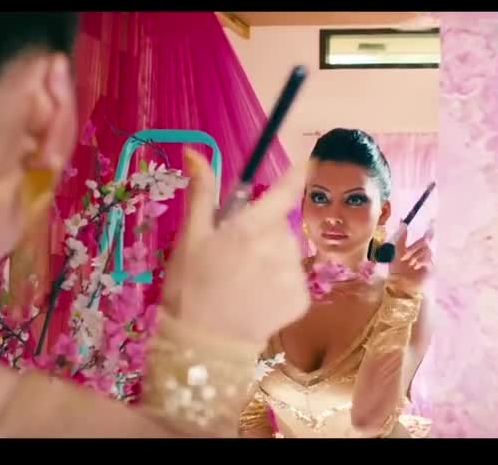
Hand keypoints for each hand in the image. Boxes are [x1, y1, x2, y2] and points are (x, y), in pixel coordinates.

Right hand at [161, 149, 309, 343]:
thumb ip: (200, 194)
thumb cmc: (190, 286)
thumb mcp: (190, 238)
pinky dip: (279, 282)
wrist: (204, 344)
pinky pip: (293, 278)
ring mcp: (294, 275)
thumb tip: (195, 152)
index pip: (284, 192)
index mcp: (251, 228)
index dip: (297, 174)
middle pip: (280, 225)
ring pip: (287, 252)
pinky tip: (256, 296)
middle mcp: (279, 247)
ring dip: (271, 257)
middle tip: (233, 254)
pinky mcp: (302, 299)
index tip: (307, 162)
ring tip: (243, 280)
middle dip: (262, 231)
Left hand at [387, 224, 433, 294]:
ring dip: (415, 255)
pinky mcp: (431, 268)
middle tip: (405, 256)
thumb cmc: (397, 268)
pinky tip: (415, 266)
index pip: (426, 236)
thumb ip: (402, 236)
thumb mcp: (397, 250)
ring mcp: (429, 260)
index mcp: (417, 248)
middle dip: (414, 248)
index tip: (432, 222)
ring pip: (426, 250)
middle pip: (425, 242)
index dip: (430, 230)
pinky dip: (421, 261)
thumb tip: (402, 220)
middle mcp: (424, 253)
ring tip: (408, 263)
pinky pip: (429, 259)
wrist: (399, 284)